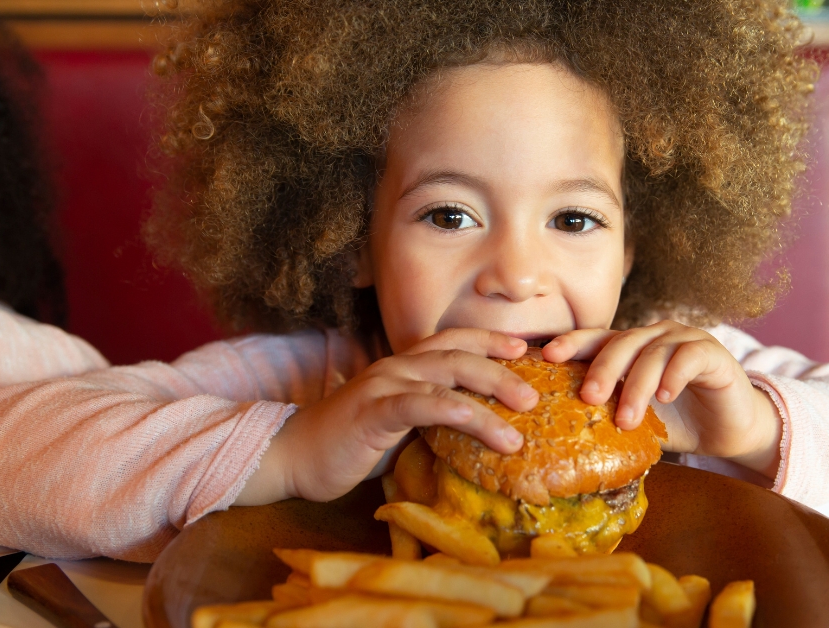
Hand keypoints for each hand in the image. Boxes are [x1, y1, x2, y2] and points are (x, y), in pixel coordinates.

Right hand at [235, 329, 537, 504]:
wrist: (293, 457)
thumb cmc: (350, 445)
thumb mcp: (399, 427)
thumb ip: (431, 418)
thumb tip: (476, 428)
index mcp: (404, 366)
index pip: (455, 342)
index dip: (491, 340)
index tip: (526, 349)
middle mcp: (397, 367)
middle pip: (460, 355)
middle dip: (502, 370)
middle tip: (536, 394)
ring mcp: (383, 386)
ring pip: (446, 377)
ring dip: (489, 393)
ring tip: (521, 419)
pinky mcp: (372, 412)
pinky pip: (418, 404)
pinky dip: (452, 409)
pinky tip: (478, 420)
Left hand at [541, 321, 781, 477]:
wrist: (728, 431)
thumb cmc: (678, 422)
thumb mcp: (636, 419)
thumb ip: (607, 416)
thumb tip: (561, 432)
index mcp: (631, 348)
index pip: (597, 338)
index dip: (573, 343)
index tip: (548, 357)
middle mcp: (655, 336)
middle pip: (621, 342)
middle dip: (602, 369)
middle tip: (589, 397)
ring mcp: (684, 340)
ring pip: (653, 353)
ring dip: (637, 386)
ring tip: (628, 419)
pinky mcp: (712, 352)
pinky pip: (688, 357)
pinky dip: (674, 376)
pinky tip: (665, 397)